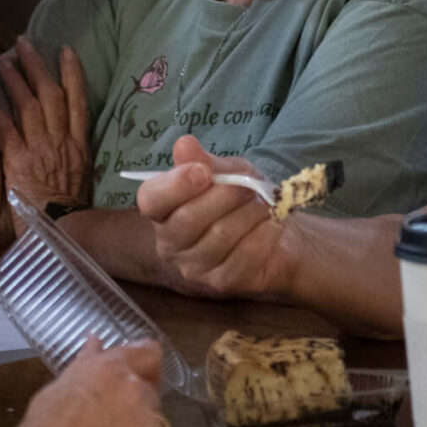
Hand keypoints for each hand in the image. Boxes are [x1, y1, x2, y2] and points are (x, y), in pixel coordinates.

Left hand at [0, 37, 90, 213]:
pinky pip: (3, 128)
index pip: (78, 102)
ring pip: (28, 105)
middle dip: (37, 66)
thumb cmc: (69, 215)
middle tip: (24, 43)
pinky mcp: (18, 161)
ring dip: (15, 79)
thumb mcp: (81, 182)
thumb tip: (66, 148)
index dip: (73, 74)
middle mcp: (61, 142)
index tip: (65, 51)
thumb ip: (73, 160)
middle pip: (51, 95)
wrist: (62, 234)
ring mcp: (40, 149)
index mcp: (79, 147)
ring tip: (2, 58)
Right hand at [136, 135, 303, 299]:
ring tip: (263, 204)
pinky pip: (245, 252)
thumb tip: (184, 144)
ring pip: (221, 234)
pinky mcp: (222, 282)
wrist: (275, 232)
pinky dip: (265, 231)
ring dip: (250, 212)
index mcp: (163, 211)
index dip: (174, 185)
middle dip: (225, 195)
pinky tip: (271, 225)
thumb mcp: (227, 171)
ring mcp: (194, 267)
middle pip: (188, 218)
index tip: (202, 172)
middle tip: (248, 186)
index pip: (151, 200)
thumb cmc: (242, 198)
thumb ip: (204, 161)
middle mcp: (170, 243)